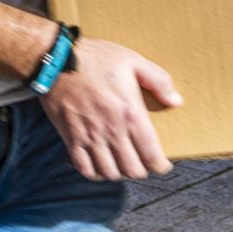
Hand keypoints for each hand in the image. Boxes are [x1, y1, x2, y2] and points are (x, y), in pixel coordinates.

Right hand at [41, 37, 182, 181]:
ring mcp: (90, 137)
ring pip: (110, 173)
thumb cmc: (95, 58)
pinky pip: (85, 168)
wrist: (57, 60)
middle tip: (141, 161)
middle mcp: (111, 131)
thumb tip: (176, 101)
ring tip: (121, 162)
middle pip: (132, 170)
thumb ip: (158, 81)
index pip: (152, 156)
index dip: (161, 166)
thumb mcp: (132, 60)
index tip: (162, 163)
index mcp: (130, 114)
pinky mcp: (71, 138)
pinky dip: (95, 172)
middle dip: (141, 169)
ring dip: (119, 172)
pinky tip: (99, 164)